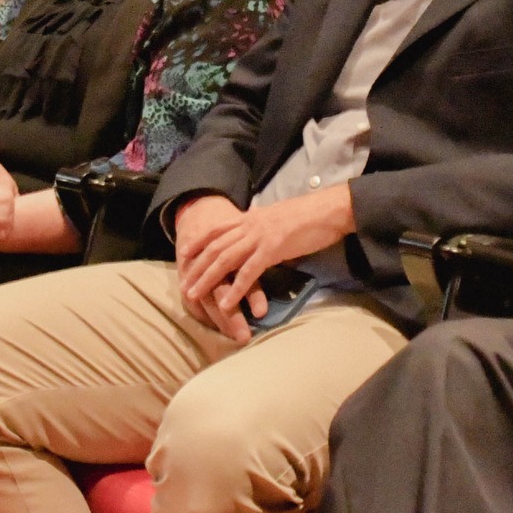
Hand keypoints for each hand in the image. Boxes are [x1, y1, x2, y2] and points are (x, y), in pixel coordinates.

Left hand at [176, 186, 352, 344]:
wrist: (330, 209)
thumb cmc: (310, 216)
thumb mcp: (279, 218)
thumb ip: (264, 227)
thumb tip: (258, 234)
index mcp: (251, 217)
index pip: (217, 229)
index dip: (199, 240)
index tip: (184, 253)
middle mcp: (250, 225)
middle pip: (215, 247)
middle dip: (197, 267)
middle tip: (183, 284)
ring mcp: (260, 236)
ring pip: (225, 260)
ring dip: (207, 279)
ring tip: (194, 296)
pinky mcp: (273, 249)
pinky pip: (248, 272)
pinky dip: (235, 289)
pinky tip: (226, 304)